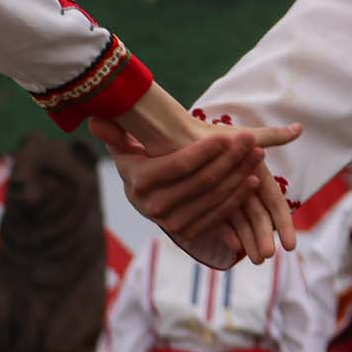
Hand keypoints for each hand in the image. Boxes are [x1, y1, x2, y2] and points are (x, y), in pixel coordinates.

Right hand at [114, 111, 302, 265]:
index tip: (228, 135)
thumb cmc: (139, 160)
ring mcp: (172, 223)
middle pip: (202, 181)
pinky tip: (250, 179)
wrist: (144, 196)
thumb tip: (95, 119)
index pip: (179, 166)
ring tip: (256, 154)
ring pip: (214, 197)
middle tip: (250, 140)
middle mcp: (154, 206)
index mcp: (140, 181)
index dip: (206, 151)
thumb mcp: (124, 145)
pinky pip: (218, 214)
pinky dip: (236, 197)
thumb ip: (114, 131)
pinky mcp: (188, 232)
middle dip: (231, 159)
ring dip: (239, 175)